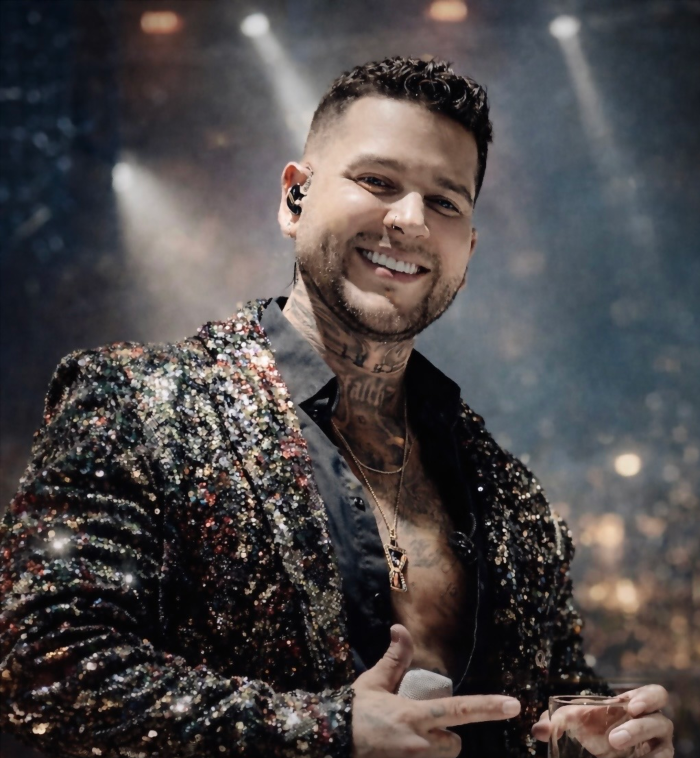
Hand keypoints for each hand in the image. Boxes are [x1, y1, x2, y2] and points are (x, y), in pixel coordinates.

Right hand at [351, 624, 521, 757]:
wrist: (328, 739)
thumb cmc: (354, 710)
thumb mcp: (373, 682)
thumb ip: (395, 659)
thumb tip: (401, 629)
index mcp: (413, 714)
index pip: (459, 710)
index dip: (488, 707)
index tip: (513, 706)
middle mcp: (418, 742)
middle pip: (455, 744)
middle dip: (445, 736)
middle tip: (422, 728)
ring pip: (442, 757)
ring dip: (432, 749)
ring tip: (408, 742)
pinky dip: (421, 757)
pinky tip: (401, 750)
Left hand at [532, 685, 673, 757]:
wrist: (599, 753)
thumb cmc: (593, 730)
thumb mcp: (575, 722)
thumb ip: (557, 721)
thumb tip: (538, 730)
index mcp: (635, 704)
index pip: (655, 694)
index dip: (647, 697)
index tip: (629, 705)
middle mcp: (653, 724)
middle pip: (663, 719)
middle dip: (642, 726)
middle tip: (615, 737)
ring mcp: (658, 746)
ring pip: (663, 745)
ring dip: (639, 746)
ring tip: (613, 746)